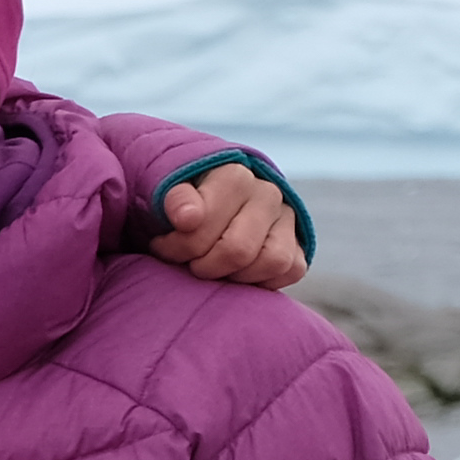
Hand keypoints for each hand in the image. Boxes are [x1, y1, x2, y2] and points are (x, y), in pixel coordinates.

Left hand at [155, 166, 309, 292]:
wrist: (206, 207)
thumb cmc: (181, 207)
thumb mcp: (166, 195)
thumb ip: (174, 200)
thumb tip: (189, 219)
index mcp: (233, 177)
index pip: (204, 225)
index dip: (176, 245)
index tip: (161, 245)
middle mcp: (266, 193)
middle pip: (237, 251)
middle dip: (202, 266)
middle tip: (186, 262)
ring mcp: (286, 218)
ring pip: (273, 261)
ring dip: (236, 276)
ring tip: (212, 269)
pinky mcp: (298, 242)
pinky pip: (292, 270)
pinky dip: (263, 281)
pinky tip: (237, 274)